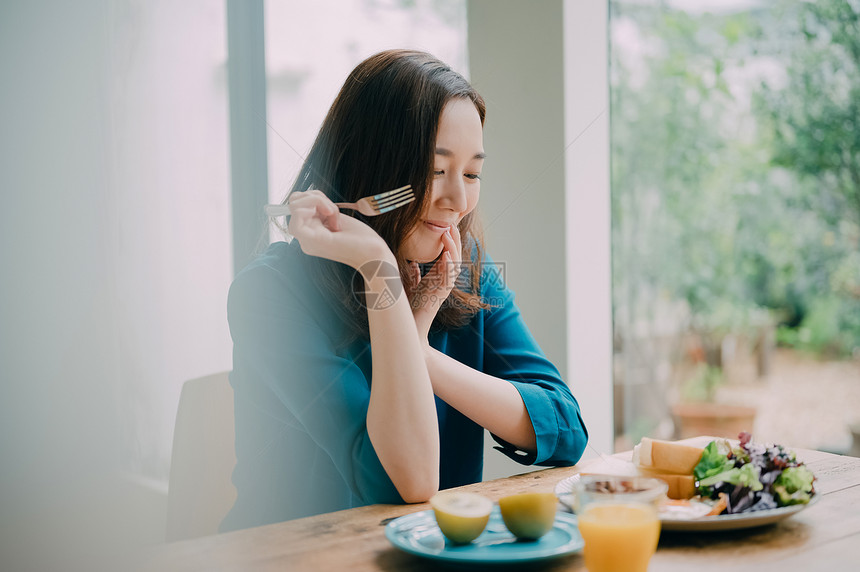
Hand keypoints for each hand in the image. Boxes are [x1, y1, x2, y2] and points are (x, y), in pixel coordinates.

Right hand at [287, 190, 392, 268]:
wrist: (373, 255)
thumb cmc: (361, 239)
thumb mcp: (337, 218)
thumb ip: (321, 210)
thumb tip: (310, 196)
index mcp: (311, 234)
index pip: (297, 207)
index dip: (313, 199)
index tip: (332, 209)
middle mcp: (304, 238)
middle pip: (294, 203)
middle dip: (315, 198)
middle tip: (333, 211)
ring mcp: (306, 240)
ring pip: (295, 205)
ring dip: (317, 200)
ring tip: (335, 215)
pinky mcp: (310, 239)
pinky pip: (296, 213)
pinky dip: (313, 204)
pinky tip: (329, 214)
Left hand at [407, 224, 461, 342]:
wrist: (409, 325)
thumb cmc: (410, 307)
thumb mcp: (410, 285)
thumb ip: (414, 275)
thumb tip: (413, 262)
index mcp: (439, 277)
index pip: (448, 254)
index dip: (449, 241)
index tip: (445, 226)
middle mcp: (444, 281)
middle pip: (455, 256)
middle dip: (454, 240)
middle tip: (451, 225)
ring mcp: (444, 288)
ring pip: (454, 265)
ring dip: (452, 248)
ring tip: (448, 234)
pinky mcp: (441, 295)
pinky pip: (448, 278)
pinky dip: (448, 265)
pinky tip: (446, 254)